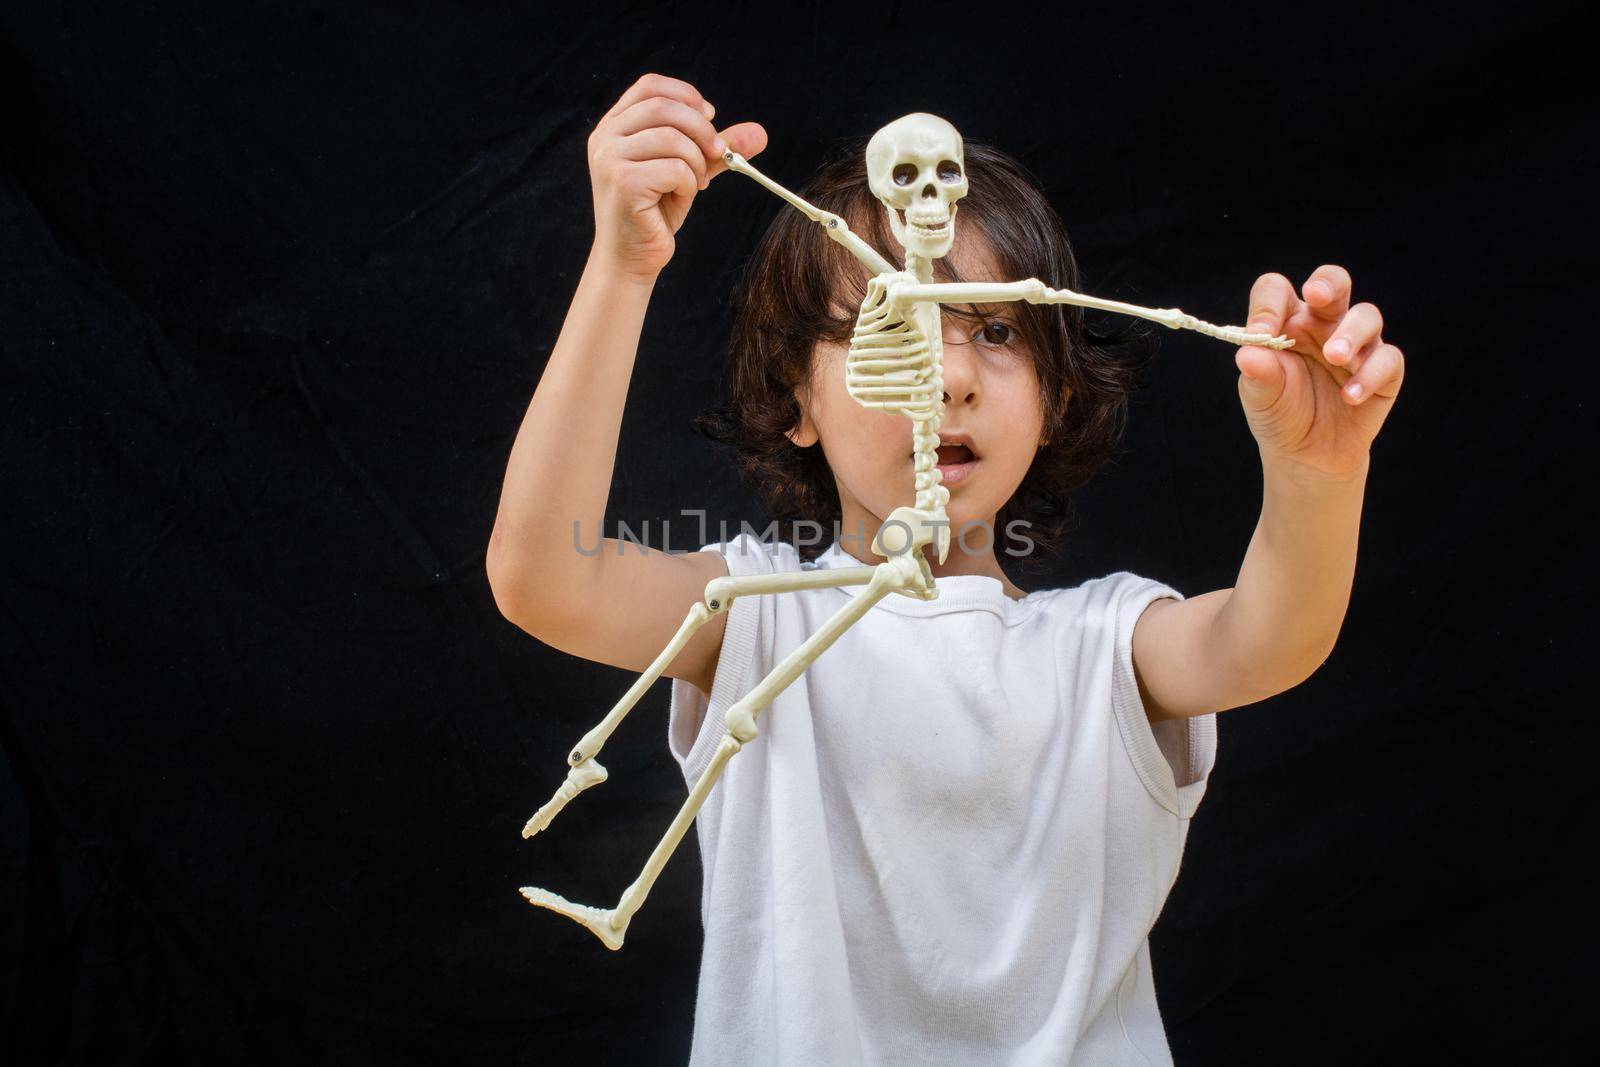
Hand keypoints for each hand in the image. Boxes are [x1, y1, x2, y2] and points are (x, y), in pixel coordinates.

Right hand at [587, 73, 767, 282]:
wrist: (632, 258)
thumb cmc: (655, 212)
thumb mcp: (688, 171)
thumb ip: (716, 148)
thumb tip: (761, 132)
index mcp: (614, 126)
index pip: (650, 86)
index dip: (686, 95)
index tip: (710, 117)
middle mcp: (605, 137)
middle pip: (664, 107)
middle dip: (702, 129)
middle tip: (718, 153)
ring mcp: (609, 159)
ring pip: (672, 138)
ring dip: (697, 162)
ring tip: (696, 183)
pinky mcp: (623, 183)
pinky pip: (674, 168)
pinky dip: (689, 183)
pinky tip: (681, 197)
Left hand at [1234, 265, 1404, 479]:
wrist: (1307, 455)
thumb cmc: (1280, 414)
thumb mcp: (1261, 397)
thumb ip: (1257, 374)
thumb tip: (1247, 353)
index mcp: (1287, 321)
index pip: (1276, 291)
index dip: (1268, 305)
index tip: (1260, 333)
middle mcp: (1323, 324)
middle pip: (1333, 282)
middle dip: (1328, 283)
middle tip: (1316, 296)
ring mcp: (1356, 344)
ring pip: (1366, 316)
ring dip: (1351, 333)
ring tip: (1334, 358)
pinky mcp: (1383, 370)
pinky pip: (1388, 359)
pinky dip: (1371, 374)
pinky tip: (1350, 396)